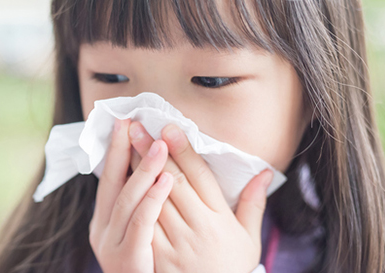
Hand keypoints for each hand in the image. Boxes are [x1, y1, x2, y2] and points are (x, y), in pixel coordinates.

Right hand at [89, 118, 173, 272]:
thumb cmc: (150, 269)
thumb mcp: (143, 236)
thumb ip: (147, 204)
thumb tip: (161, 173)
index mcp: (106, 221)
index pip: (110, 179)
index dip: (116, 151)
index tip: (124, 122)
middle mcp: (103, 230)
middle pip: (111, 183)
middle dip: (121, 150)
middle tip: (132, 122)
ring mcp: (112, 244)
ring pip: (126, 200)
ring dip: (143, 169)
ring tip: (159, 145)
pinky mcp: (128, 257)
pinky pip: (141, 223)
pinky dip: (152, 199)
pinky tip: (167, 180)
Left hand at [127, 121, 273, 272]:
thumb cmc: (230, 269)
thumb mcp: (249, 240)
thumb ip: (253, 204)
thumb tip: (264, 172)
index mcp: (220, 220)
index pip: (200, 177)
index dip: (183, 150)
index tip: (169, 127)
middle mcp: (198, 229)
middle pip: (172, 182)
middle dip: (153, 151)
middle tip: (137, 126)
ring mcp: (177, 244)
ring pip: (154, 199)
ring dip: (138, 170)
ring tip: (124, 145)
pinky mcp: (158, 257)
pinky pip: (143, 224)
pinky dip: (132, 202)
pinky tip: (120, 181)